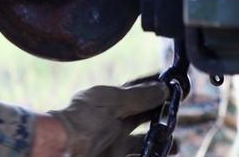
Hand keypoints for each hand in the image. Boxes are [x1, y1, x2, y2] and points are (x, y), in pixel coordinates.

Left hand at [42, 81, 168, 156]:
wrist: (61, 150)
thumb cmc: (83, 121)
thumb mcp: (113, 102)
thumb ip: (139, 97)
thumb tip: (163, 88)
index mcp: (110, 104)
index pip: (138, 96)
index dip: (156, 93)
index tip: (175, 92)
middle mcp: (113, 125)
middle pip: (143, 121)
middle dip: (162, 121)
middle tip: (177, 121)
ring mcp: (114, 146)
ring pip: (143, 144)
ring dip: (160, 144)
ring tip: (174, 145)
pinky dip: (150, 155)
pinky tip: (161, 154)